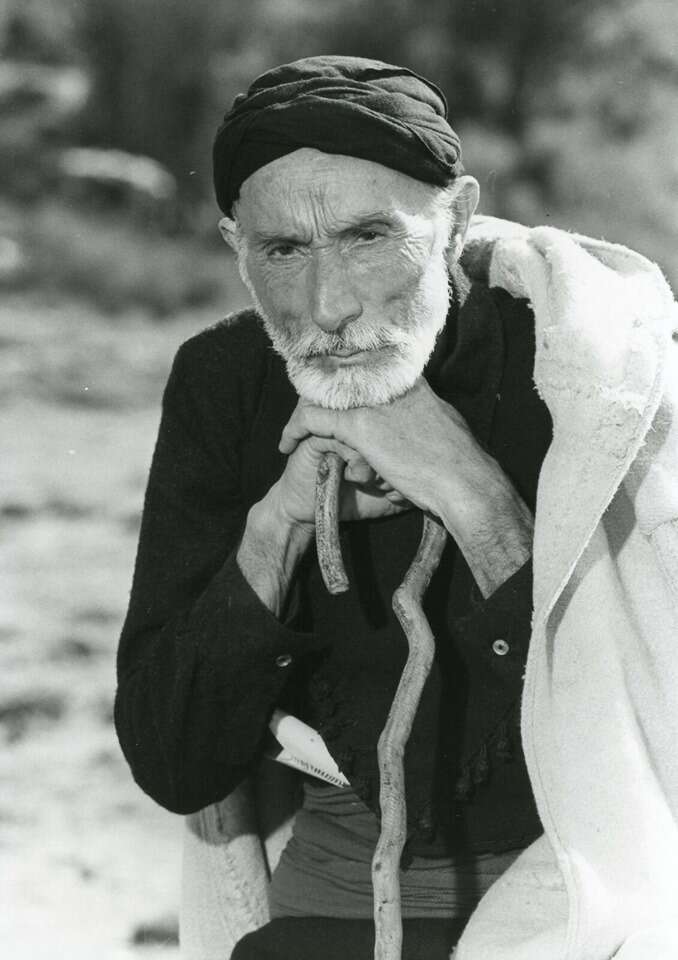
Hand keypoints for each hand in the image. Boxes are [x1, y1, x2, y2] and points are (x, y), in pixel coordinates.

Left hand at [279, 379, 508, 535]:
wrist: (463, 482)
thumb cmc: (458, 461)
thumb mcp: (443, 422)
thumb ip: (425, 410)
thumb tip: (424, 411)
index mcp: (410, 380)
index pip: (364, 366)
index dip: (341, 374)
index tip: (326, 380)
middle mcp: (389, 384)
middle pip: (339, 377)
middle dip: (318, 395)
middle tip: (300, 404)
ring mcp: (372, 403)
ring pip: (322, 396)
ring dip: (307, 418)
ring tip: (294, 433)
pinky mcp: (359, 425)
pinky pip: (312, 419)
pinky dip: (295, 430)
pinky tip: (286, 444)